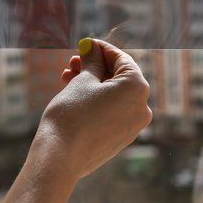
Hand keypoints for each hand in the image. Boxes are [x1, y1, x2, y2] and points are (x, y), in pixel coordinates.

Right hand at [37, 38, 151, 180]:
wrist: (60, 158)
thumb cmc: (72, 113)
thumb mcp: (82, 81)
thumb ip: (92, 62)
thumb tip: (93, 48)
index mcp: (138, 88)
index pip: (122, 59)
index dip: (101, 49)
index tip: (85, 44)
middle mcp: (142, 106)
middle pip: (118, 77)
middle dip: (94, 67)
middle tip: (72, 61)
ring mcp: (133, 125)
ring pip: (113, 95)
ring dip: (92, 83)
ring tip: (66, 77)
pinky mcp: (121, 138)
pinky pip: (112, 111)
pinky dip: (97, 101)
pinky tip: (74, 95)